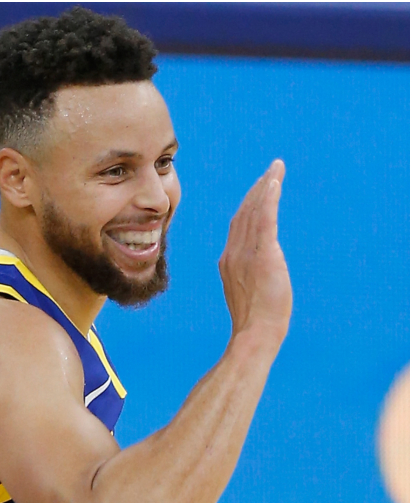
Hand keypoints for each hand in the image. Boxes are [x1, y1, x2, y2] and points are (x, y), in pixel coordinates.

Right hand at [220, 159, 292, 342]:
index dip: (249, 205)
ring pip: (254, 211)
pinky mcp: (263, 254)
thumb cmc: (255, 324)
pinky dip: (268, 197)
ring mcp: (246, 253)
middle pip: (244, 213)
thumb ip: (248, 278)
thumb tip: (255, 275)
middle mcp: (233, 253)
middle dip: (257, 189)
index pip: (238, 226)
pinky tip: (274, 181)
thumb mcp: (246, 295)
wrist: (255, 333)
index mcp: (228, 262)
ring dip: (265, 186)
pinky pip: (265, 218)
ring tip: (275, 169)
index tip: (260, 190)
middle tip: (270, 170)